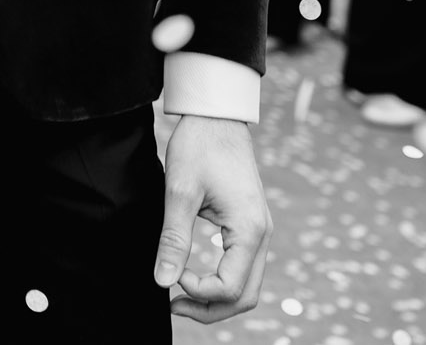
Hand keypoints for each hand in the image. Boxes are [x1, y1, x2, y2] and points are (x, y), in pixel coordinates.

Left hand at [155, 114, 271, 322]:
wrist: (217, 115)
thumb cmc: (198, 146)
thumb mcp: (179, 191)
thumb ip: (173, 239)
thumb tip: (163, 282)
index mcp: (250, 230)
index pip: (231, 287)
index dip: (198, 292)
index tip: (170, 277)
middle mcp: (262, 235)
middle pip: (246, 296)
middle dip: (210, 309)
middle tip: (172, 305)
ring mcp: (260, 231)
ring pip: (247, 285)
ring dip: (216, 298)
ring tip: (179, 294)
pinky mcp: (250, 225)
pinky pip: (243, 266)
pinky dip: (221, 280)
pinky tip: (193, 274)